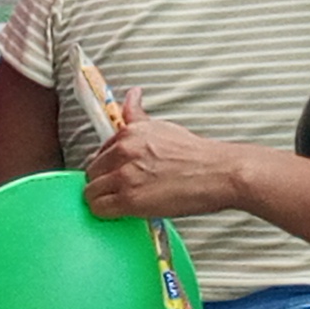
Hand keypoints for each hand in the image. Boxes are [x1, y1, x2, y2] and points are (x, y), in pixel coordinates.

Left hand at [84, 94, 243, 221]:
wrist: (218, 173)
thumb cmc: (196, 155)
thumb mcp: (162, 127)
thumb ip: (138, 114)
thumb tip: (132, 95)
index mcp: (129, 133)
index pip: (99, 151)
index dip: (108, 166)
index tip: (117, 173)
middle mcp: (123, 151)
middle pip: (92, 171)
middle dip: (104, 181)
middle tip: (121, 189)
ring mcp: (124, 175)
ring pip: (91, 191)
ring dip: (102, 198)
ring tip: (121, 202)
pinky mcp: (129, 199)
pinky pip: (99, 208)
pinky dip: (106, 213)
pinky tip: (121, 212)